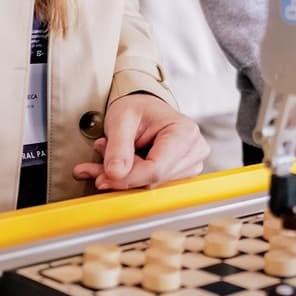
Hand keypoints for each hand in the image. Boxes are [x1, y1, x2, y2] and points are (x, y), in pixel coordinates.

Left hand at [72, 93, 209, 190]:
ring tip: (111, 155)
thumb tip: (115, 174)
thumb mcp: (122, 119)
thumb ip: (118, 146)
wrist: (144, 109)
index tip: (104, 177)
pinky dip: (130, 179)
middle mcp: (193, 151)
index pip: (156, 170)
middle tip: (102, 158)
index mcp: (184, 133)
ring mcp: (190, 165)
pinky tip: (120, 165)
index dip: (128, 178)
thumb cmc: (138, 109)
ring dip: (124, 177)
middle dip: (123, 175)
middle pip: (153, 180)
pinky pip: (151, 186)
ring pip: (150, 186)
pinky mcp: (181, 175)